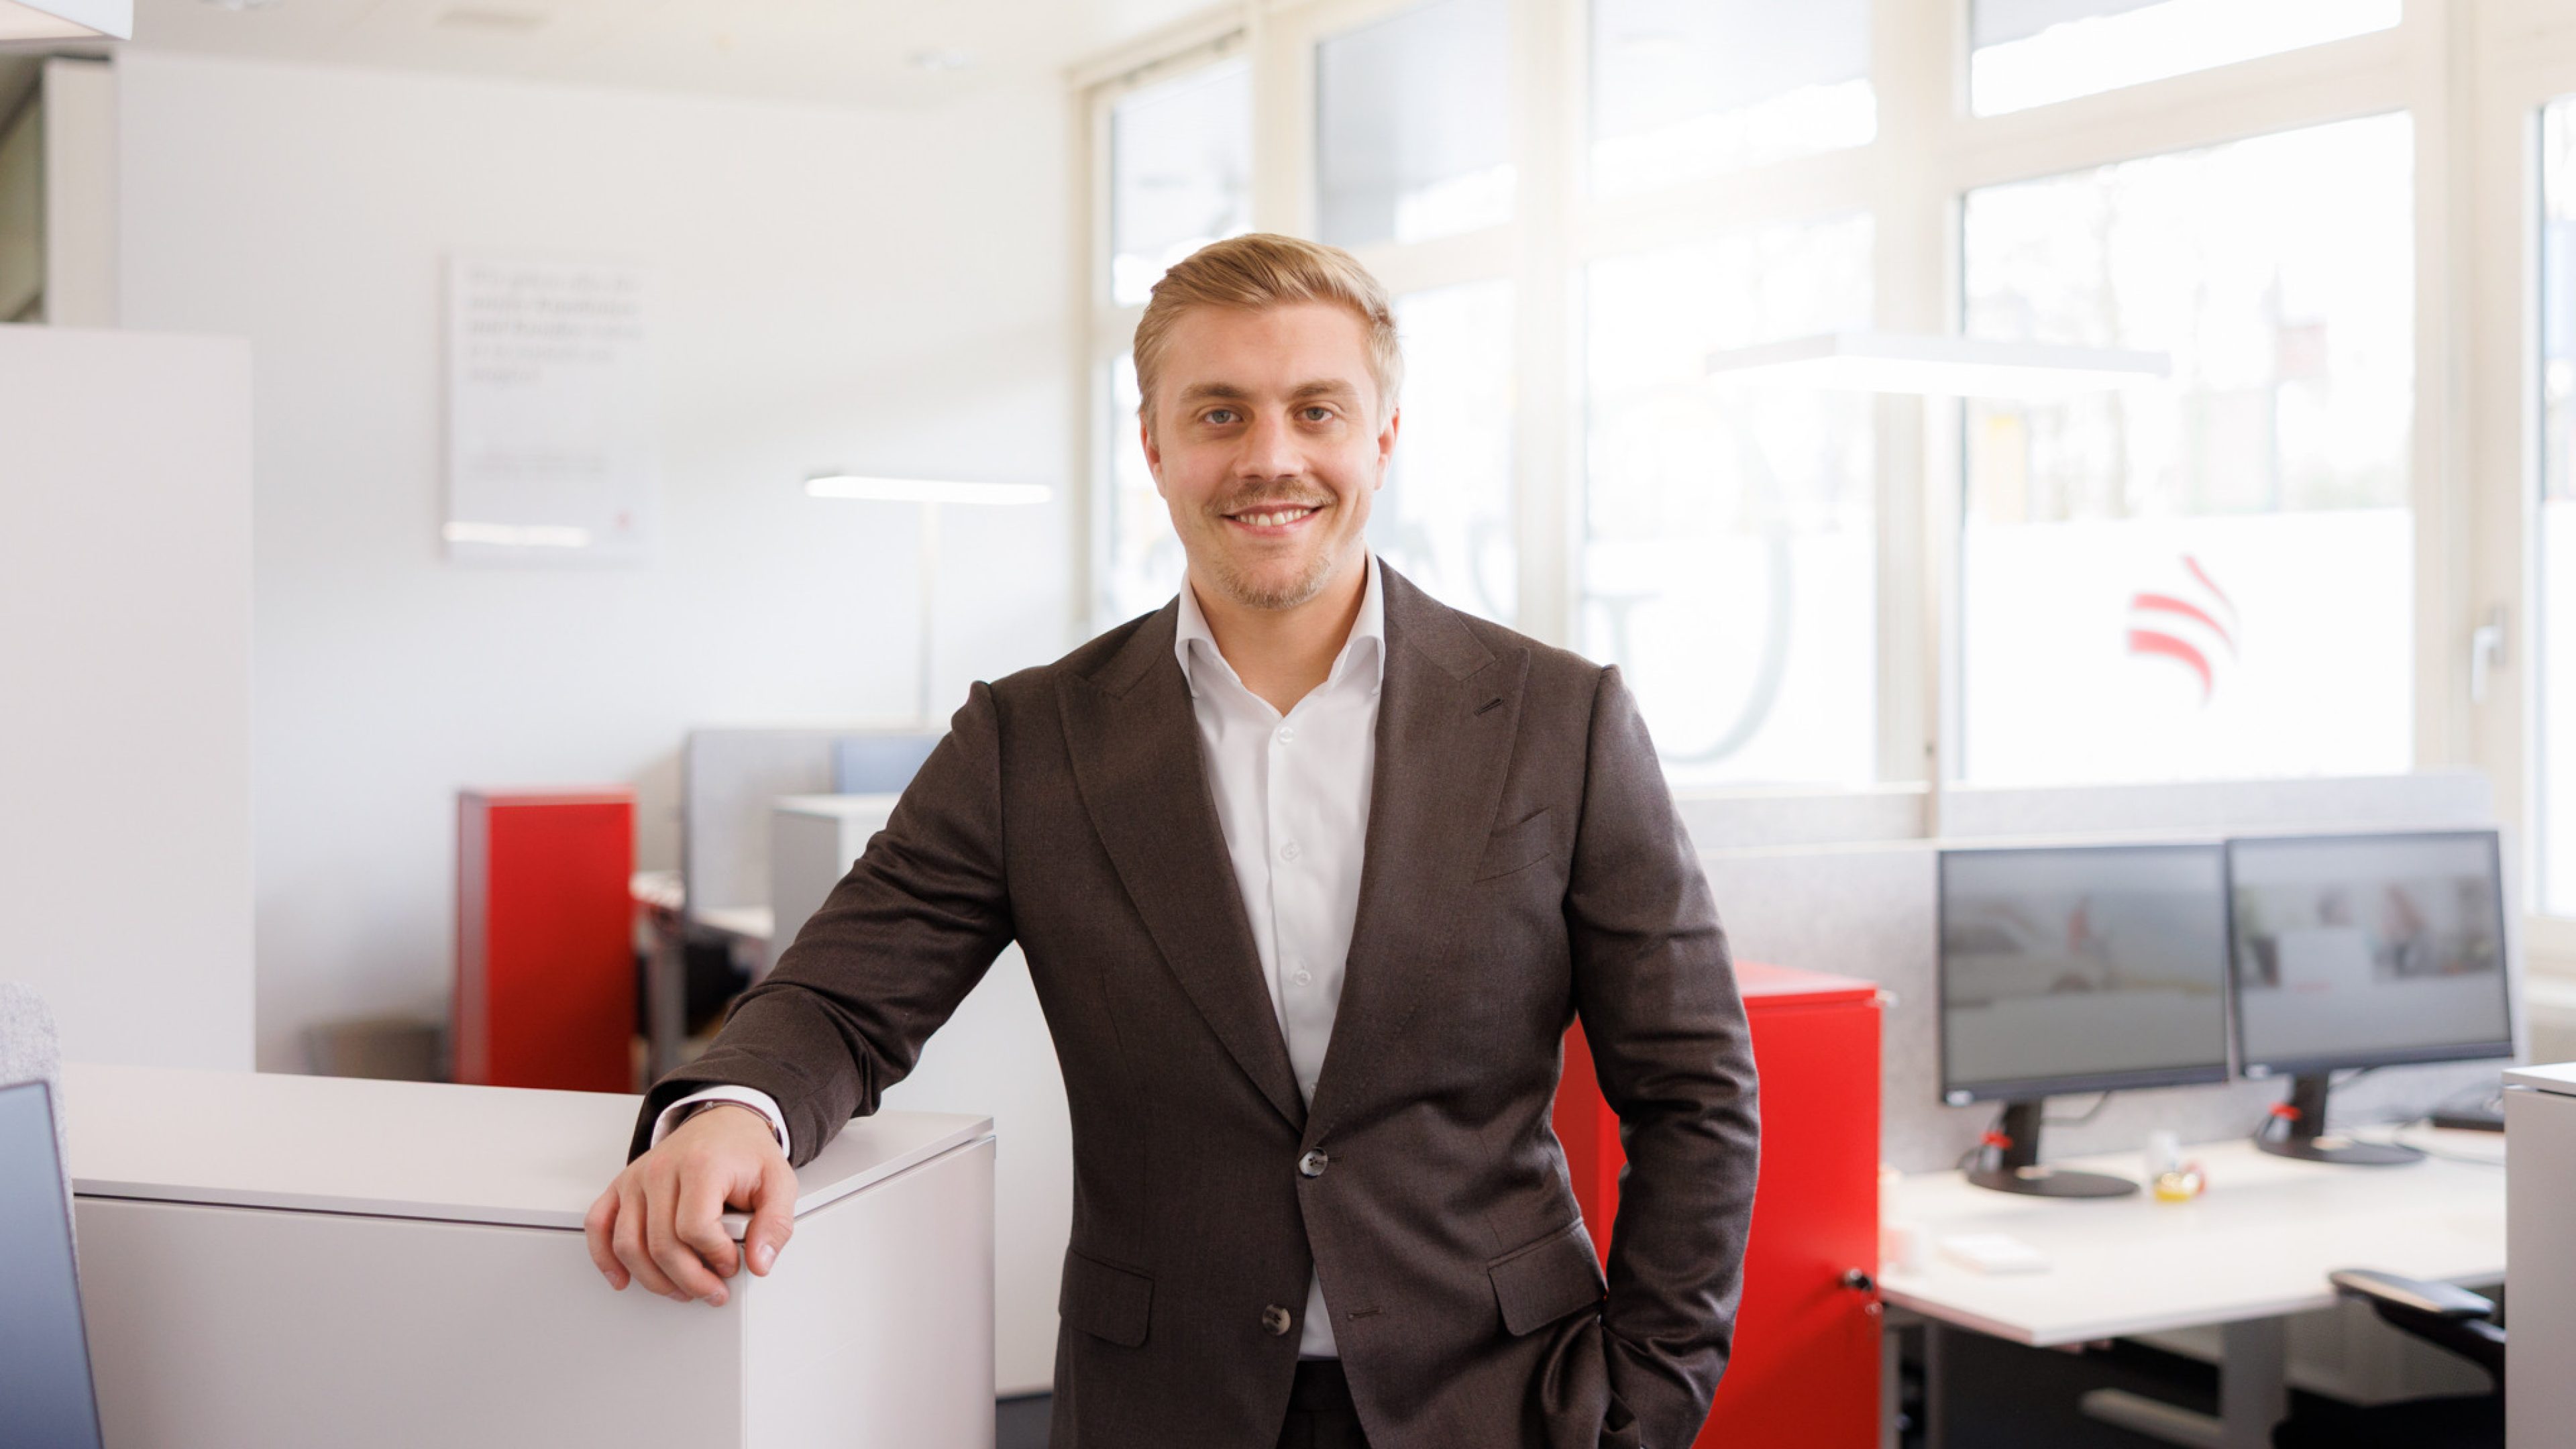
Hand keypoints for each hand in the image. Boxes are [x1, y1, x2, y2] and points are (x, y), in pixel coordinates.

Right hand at [585, 1103, 797, 1305]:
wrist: (724, 1123)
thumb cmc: (746, 1152)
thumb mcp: (779, 1182)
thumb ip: (776, 1223)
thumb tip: (760, 1262)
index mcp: (701, 1166)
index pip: (696, 1228)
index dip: (716, 1257)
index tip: (732, 1263)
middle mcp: (662, 1170)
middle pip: (662, 1245)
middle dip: (690, 1280)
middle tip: (713, 1291)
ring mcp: (637, 1178)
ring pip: (629, 1244)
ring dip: (654, 1279)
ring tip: (682, 1290)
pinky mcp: (622, 1186)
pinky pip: (600, 1224)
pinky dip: (605, 1257)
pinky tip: (622, 1278)